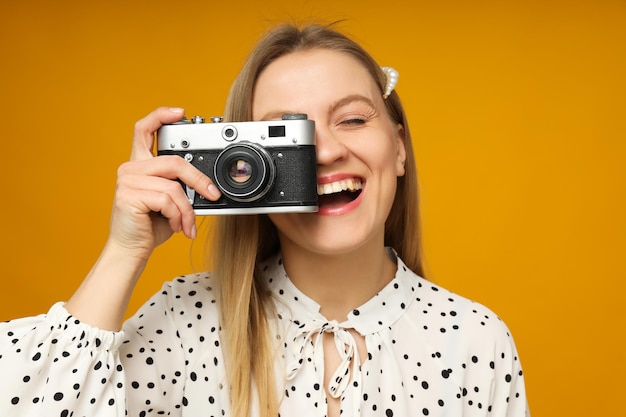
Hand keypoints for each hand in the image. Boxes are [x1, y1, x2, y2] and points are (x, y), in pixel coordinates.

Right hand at [108, 107, 220, 259]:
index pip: (145, 130)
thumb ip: (180, 186)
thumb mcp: (169, 201)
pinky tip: (176, 227)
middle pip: (174, 161)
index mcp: (140, 165)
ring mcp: (127, 181)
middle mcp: (131, 169)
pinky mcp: (129, 195)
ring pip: (174, 186)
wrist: (131, 250)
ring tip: (186, 224)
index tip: (180, 112)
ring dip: (187, 209)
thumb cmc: (150, 225)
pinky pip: (167, 200)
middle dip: (199, 180)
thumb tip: (208, 185)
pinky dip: (179, 216)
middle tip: (213, 195)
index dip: (161, 116)